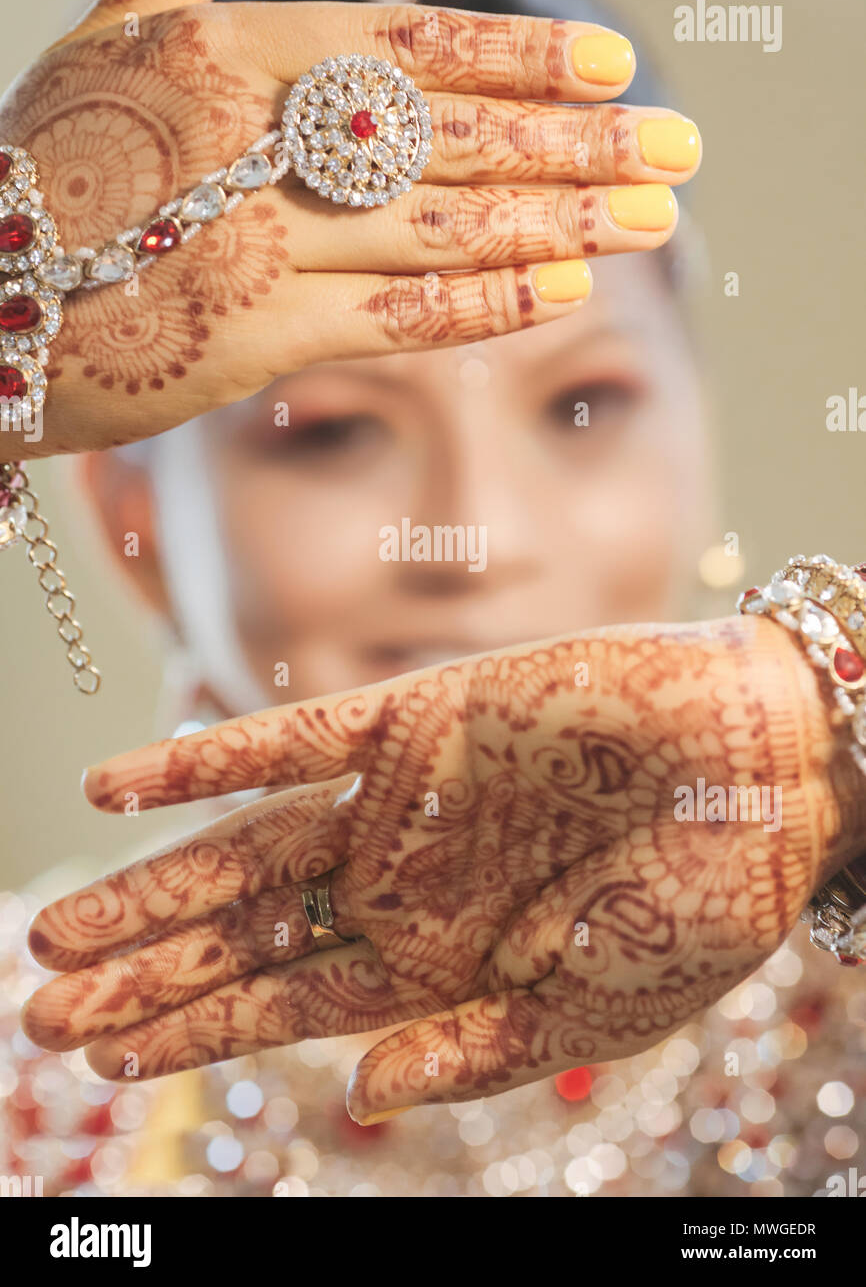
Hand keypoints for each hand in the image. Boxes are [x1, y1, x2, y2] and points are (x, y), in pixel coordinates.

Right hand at [0, 0, 699, 458]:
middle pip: (449, 135)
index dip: (520, 56)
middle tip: (677, 152)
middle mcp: (245, 138)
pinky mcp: (248, 340)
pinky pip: (392, 317)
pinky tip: (561, 291)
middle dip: (575, 143)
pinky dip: (482, 305)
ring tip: (649, 221)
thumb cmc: (37, 176)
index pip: (404, 46)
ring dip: (556, 224)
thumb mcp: (95, 55)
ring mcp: (248, 241)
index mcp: (218, 51)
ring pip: (437, 227)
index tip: (614, 66)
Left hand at [23, 615, 863, 1122]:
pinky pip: (286, 745)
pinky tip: (119, 788)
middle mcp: (402, 882)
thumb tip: (355, 1099)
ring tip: (58, 935)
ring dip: (150, 888)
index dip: (193, 1034)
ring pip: (242, 853)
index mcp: (440, 959)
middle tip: (41, 1011)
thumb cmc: (702, 906)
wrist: (769, 779)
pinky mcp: (414, 721)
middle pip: (243, 938)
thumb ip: (474, 1051)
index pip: (286, 1005)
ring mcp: (399, 803)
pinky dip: (200, 765)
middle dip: (145, 976)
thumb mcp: (593, 1016)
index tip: (101, 1061)